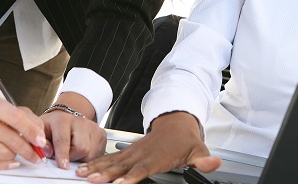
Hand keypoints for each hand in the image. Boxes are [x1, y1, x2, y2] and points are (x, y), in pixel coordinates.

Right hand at [0, 82, 46, 168]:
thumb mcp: (14, 110)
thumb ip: (32, 121)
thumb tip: (42, 139)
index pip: (16, 118)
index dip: (31, 131)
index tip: (41, 141)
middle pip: (11, 140)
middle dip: (29, 150)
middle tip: (38, 155)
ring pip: (2, 154)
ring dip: (15, 155)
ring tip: (17, 151)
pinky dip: (5, 165)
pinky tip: (12, 161)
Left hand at [41, 92, 105, 168]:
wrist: (66, 118)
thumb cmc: (53, 127)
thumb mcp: (42, 132)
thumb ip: (42, 142)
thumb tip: (46, 153)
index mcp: (63, 120)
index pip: (64, 140)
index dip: (63, 154)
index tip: (63, 165)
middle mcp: (81, 121)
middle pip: (82, 148)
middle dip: (73, 157)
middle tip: (65, 156)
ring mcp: (93, 127)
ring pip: (91, 153)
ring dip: (81, 158)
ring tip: (73, 153)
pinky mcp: (102, 134)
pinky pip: (98, 153)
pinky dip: (90, 157)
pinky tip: (82, 152)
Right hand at [75, 111, 220, 182]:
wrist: (176, 121)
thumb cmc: (185, 139)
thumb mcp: (198, 149)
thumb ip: (203, 160)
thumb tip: (214, 163)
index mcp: (158, 156)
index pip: (142, 168)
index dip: (131, 177)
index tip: (120, 183)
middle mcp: (142, 153)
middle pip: (121, 165)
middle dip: (106, 173)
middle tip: (92, 180)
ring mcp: (133, 151)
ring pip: (112, 161)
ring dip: (96, 168)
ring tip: (83, 175)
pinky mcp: (127, 151)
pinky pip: (109, 158)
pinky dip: (96, 163)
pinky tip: (86, 169)